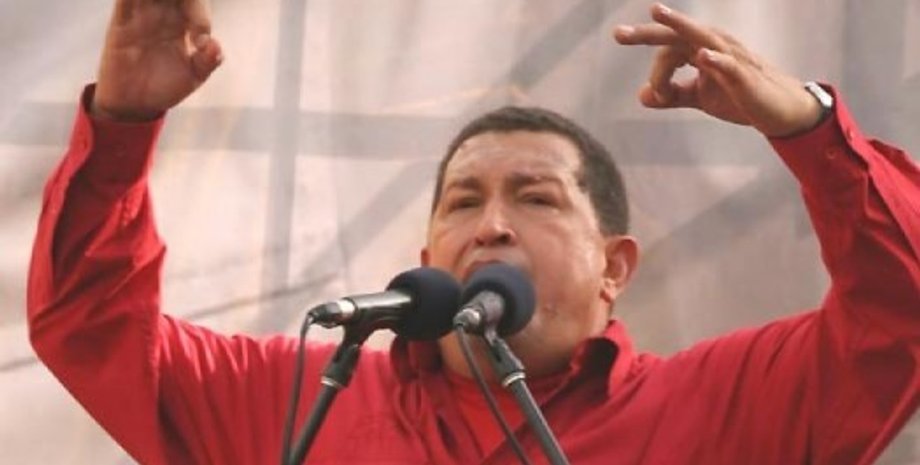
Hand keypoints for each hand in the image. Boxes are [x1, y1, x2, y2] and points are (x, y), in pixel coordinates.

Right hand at [92, 0, 222, 120]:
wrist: (135, 104)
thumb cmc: (166, 87)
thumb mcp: (193, 77)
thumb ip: (207, 61)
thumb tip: (215, 45)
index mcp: (186, 23)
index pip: (195, 2)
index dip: (200, 14)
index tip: (199, 42)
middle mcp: (165, 14)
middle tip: (185, 6)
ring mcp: (142, 15)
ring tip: (163, 0)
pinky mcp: (121, 22)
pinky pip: (125, 2)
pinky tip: (140, 0)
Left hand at [613, 3, 821, 137]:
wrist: (778, 109)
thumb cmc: (739, 96)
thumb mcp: (700, 97)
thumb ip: (672, 95)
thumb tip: (642, 96)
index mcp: (699, 48)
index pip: (666, 52)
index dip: (657, 76)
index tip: (658, 97)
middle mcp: (713, 45)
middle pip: (676, 34)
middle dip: (647, 32)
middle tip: (618, 34)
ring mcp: (731, 57)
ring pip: (701, 37)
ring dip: (678, 25)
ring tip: (656, 13)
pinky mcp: (746, 76)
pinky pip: (729, 64)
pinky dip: (715, 60)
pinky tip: (702, 56)